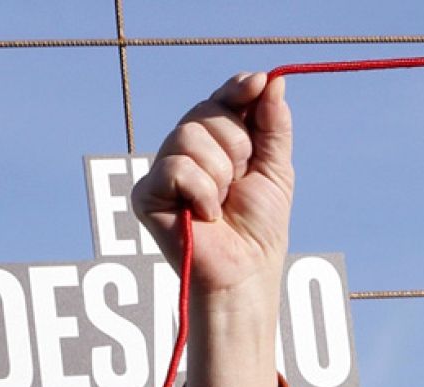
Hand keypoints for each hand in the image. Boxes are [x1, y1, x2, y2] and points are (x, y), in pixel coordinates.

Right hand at [133, 72, 293, 301]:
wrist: (246, 271)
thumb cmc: (261, 227)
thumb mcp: (276, 169)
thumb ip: (273, 125)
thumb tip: (272, 78)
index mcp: (216, 145)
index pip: (220, 102)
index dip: (238, 90)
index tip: (259, 82)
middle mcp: (185, 152)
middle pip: (205, 114)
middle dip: (237, 145)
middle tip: (242, 180)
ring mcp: (163, 172)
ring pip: (190, 137)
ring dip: (221, 173)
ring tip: (223, 204)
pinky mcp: (146, 194)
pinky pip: (177, 168)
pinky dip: (202, 192)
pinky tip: (205, 216)